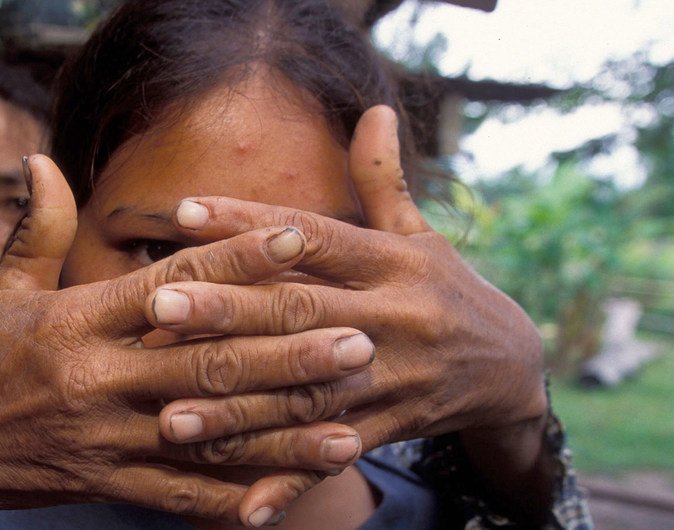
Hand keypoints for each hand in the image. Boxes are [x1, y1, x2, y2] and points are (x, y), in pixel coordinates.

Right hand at [0, 155, 372, 528]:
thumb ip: (35, 230)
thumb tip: (43, 160)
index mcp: (77, 321)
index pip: (172, 282)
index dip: (237, 257)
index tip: (298, 236)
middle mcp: (96, 378)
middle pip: (207, 362)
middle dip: (287, 354)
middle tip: (358, 342)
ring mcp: (104, 438)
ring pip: (207, 436)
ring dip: (282, 434)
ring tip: (349, 429)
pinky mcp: (105, 483)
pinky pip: (178, 496)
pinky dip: (233, 500)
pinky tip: (286, 498)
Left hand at [148, 106, 549, 499]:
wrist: (514, 368)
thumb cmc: (446, 289)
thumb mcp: (422, 234)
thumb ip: (383, 181)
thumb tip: (374, 108)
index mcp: (392, 262)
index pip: (312, 237)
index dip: (251, 223)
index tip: (186, 212)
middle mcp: (392, 318)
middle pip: (300, 313)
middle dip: (228, 312)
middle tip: (159, 306)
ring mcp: (392, 379)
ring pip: (306, 394)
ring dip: (239, 408)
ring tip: (171, 416)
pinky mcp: (391, 428)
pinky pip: (334, 456)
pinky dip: (290, 481)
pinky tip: (243, 508)